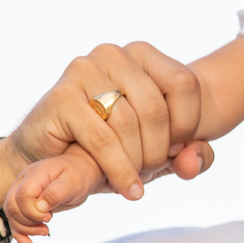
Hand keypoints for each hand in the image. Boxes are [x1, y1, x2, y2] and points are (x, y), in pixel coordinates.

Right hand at [0, 42, 213, 205]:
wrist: (50, 155)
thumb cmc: (113, 147)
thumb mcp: (163, 150)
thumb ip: (193, 155)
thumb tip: (192, 163)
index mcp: (141, 54)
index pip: (184, 84)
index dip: (188, 124)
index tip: (176, 148)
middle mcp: (113, 55)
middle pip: (156, 107)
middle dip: (159, 149)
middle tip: (152, 170)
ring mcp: (84, 71)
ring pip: (129, 123)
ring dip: (138, 161)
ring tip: (136, 179)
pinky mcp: (61, 97)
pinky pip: (103, 139)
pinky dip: (120, 169)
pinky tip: (128, 188)